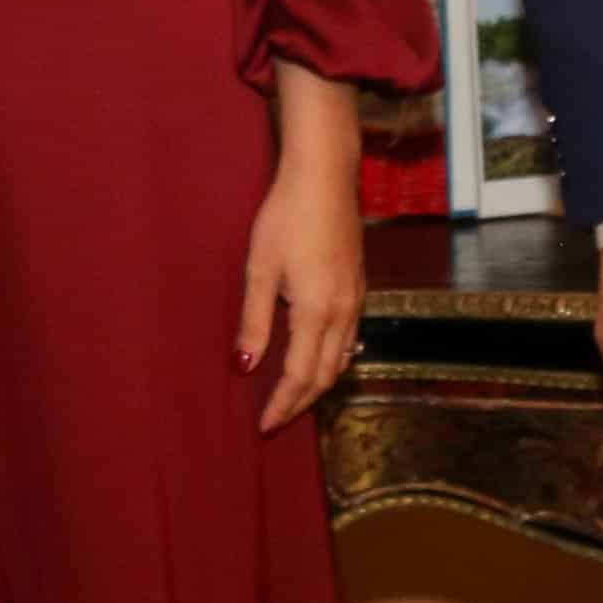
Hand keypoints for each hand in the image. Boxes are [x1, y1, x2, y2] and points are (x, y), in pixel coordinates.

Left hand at [238, 147, 365, 431]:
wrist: (325, 176)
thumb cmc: (286, 217)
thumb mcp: (259, 269)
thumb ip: (254, 322)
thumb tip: (243, 366)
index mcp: (316, 312)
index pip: (299, 376)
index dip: (282, 405)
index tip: (264, 425)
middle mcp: (343, 312)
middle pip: (325, 376)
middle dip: (300, 403)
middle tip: (275, 421)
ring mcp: (356, 299)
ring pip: (342, 359)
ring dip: (318, 384)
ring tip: (293, 398)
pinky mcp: (358, 286)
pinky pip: (350, 339)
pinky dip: (333, 361)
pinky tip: (318, 359)